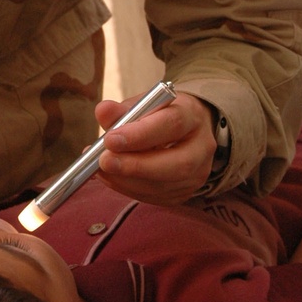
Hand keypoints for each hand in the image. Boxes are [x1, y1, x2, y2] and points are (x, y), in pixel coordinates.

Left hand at [95, 90, 216, 204]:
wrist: (185, 132)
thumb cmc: (160, 115)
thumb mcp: (144, 104)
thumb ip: (123, 110)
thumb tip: (103, 111)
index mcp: (193, 116)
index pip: (172, 124)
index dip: (141, 134)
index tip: (111, 140)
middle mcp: (201, 147)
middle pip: (177, 164)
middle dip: (136, 166)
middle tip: (104, 161)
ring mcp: (196, 175)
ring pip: (163, 185)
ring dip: (126, 180)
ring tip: (100, 168)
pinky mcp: (184, 193)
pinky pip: (154, 196)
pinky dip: (127, 188)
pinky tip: (110, 177)